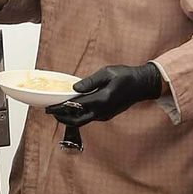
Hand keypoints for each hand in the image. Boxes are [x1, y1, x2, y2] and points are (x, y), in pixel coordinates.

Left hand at [47, 63, 163, 126]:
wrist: (143, 85)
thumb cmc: (126, 76)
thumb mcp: (107, 72)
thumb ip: (90, 81)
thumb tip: (74, 88)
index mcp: (102, 99)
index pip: (76, 105)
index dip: (60, 107)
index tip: (49, 107)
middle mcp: (103, 111)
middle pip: (77, 121)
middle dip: (62, 118)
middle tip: (51, 111)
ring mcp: (105, 115)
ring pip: (83, 121)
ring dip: (70, 117)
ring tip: (59, 110)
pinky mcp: (107, 115)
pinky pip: (89, 118)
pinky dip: (78, 115)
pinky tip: (73, 108)